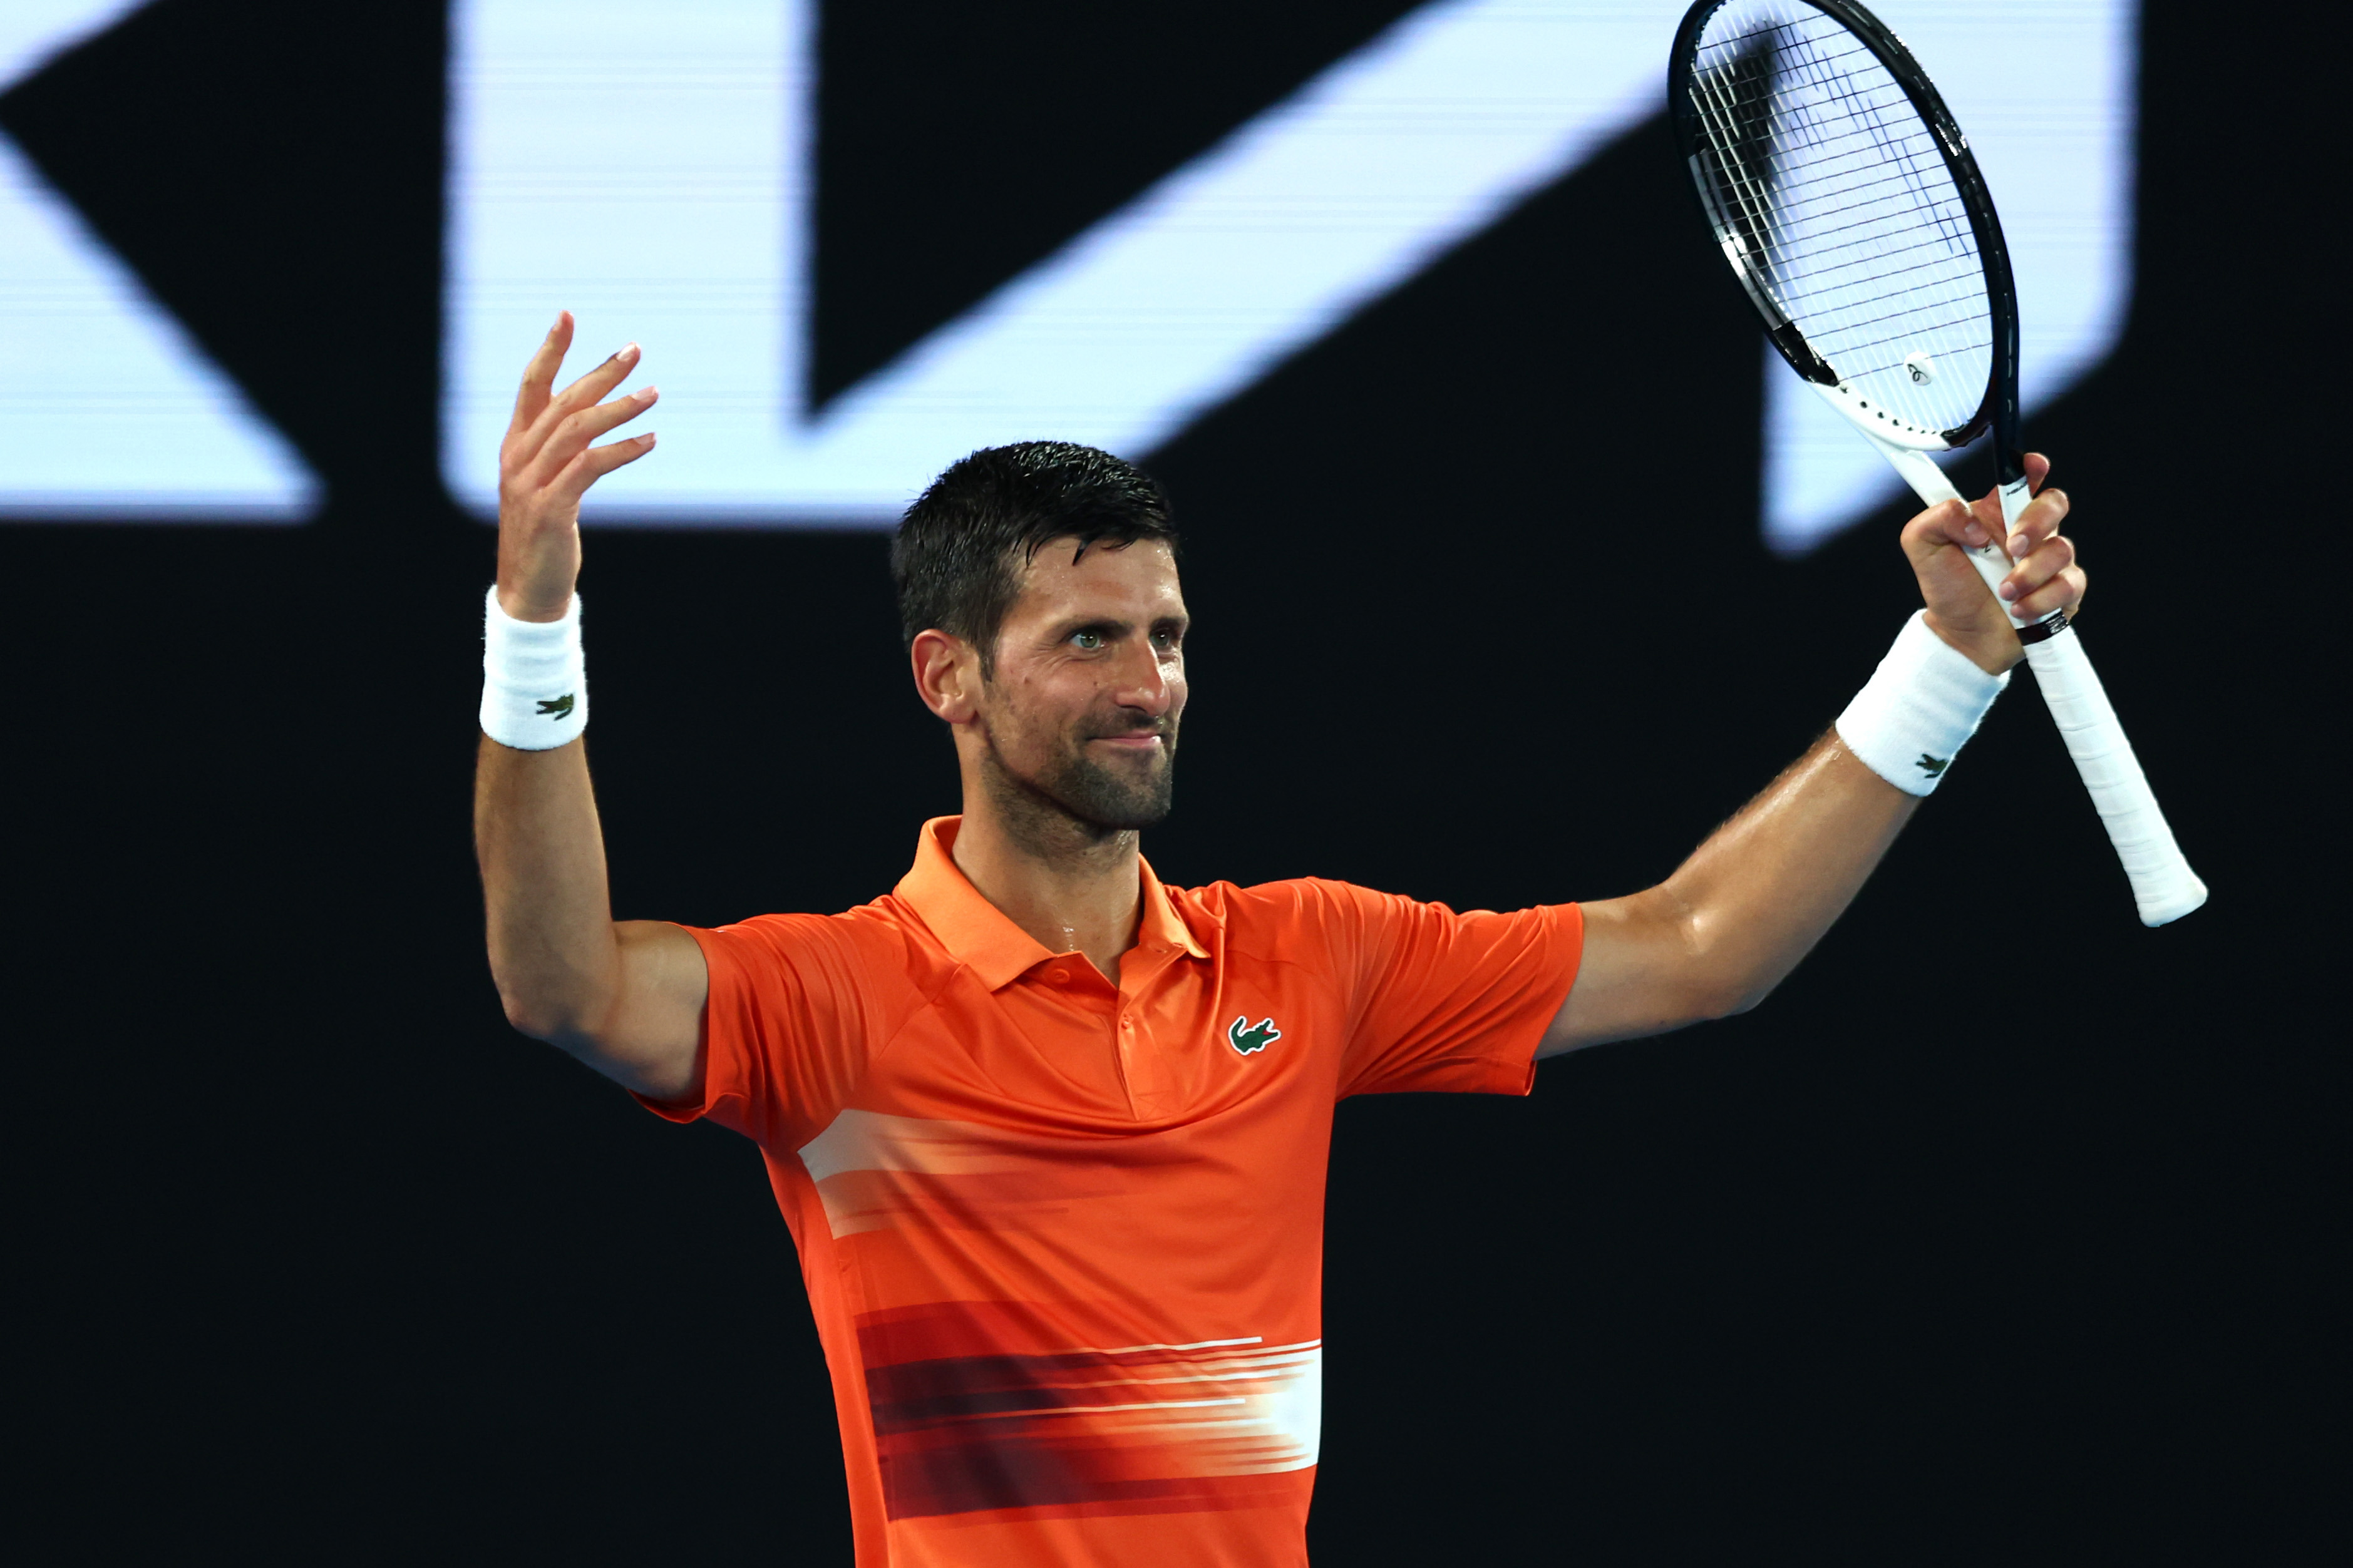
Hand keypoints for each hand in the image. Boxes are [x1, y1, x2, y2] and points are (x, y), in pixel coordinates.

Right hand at [495, 312, 658, 621]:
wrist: (529, 589)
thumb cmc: (544, 536)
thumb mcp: (546, 486)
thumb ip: (560, 452)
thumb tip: (591, 419)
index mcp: (515, 447)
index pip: (531, 386)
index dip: (549, 350)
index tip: (567, 315)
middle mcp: (519, 459)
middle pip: (562, 402)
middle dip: (599, 373)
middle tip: (635, 350)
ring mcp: (531, 483)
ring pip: (577, 431)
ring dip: (619, 409)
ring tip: (653, 393)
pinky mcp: (551, 509)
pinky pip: (589, 468)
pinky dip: (622, 451)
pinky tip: (649, 441)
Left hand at [1902, 452, 2087, 673]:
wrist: (1962, 635)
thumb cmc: (1949, 587)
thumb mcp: (1923, 546)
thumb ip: (1939, 518)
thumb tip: (1975, 522)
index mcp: (1997, 513)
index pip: (2022, 479)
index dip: (2031, 468)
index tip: (2033, 464)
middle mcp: (2029, 531)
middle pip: (2054, 504)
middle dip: (2036, 523)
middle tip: (2012, 547)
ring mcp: (2050, 559)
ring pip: (2061, 549)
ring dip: (2030, 573)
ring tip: (2003, 592)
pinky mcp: (2064, 589)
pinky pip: (2069, 584)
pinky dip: (2042, 599)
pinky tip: (2019, 609)